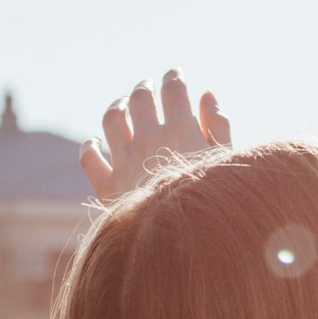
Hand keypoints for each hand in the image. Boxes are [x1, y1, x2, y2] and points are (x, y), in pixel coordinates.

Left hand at [79, 70, 231, 202]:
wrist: (185, 243)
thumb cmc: (216, 203)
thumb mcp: (228, 163)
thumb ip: (219, 126)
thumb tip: (207, 95)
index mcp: (182, 129)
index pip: (174, 89)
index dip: (174, 77)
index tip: (175, 74)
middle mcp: (149, 138)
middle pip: (141, 98)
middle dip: (145, 87)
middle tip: (149, 87)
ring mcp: (124, 161)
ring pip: (112, 119)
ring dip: (117, 106)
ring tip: (122, 103)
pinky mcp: (106, 186)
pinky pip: (89, 157)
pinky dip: (89, 146)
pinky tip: (94, 142)